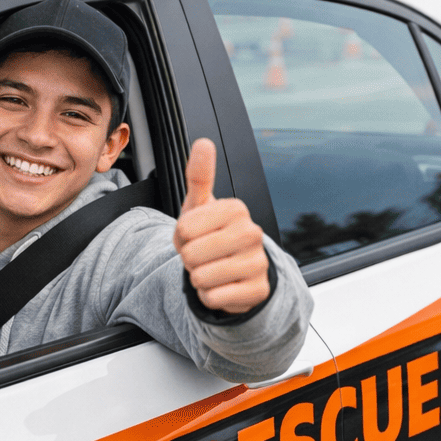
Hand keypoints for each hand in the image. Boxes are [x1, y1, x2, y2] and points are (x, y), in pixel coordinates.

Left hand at [174, 138, 270, 314]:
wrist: (234, 271)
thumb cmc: (211, 234)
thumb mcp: (200, 206)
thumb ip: (199, 175)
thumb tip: (203, 143)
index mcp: (236, 209)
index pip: (184, 228)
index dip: (182, 236)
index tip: (197, 234)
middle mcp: (252, 233)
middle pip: (192, 254)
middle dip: (190, 259)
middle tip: (204, 254)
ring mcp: (258, 263)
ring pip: (201, 278)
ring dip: (199, 278)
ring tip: (212, 269)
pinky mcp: (257, 290)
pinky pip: (213, 298)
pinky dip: (210, 296)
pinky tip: (223, 286)